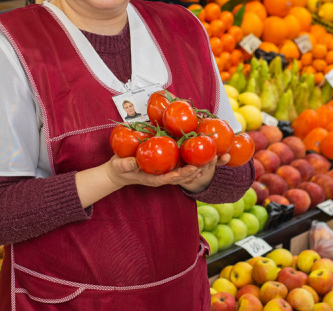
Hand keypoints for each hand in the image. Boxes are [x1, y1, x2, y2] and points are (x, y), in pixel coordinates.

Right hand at [104, 154, 227, 189]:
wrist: (119, 172)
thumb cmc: (120, 169)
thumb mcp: (120, 166)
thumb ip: (126, 165)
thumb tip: (131, 162)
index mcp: (155, 179)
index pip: (172, 178)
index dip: (183, 174)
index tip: (193, 169)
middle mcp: (164, 177)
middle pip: (184, 176)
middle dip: (197, 170)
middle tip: (210, 162)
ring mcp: (166, 171)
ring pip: (186, 171)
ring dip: (200, 166)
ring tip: (213, 158)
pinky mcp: (167, 165)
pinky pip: (182, 164)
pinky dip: (193, 160)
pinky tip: (203, 154)